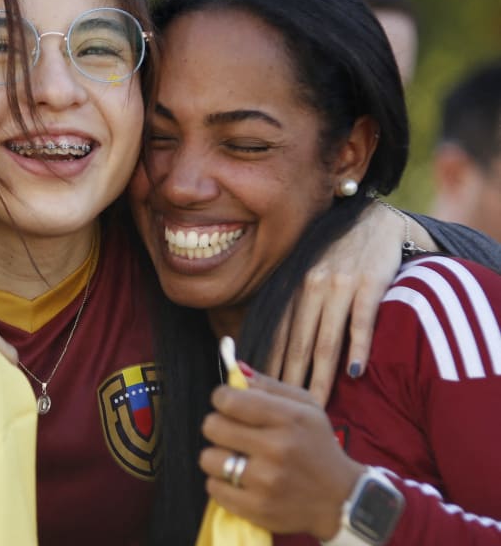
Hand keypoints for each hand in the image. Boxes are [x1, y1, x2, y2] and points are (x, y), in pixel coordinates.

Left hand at [200, 369, 363, 539]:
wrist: (341, 500)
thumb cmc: (318, 446)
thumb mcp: (306, 408)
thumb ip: (268, 386)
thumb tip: (235, 369)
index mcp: (288, 419)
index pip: (228, 400)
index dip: (222, 399)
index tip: (229, 405)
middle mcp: (276, 449)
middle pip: (212, 427)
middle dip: (218, 426)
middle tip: (234, 433)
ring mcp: (265, 482)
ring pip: (208, 459)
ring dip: (218, 457)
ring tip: (237, 458)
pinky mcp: (257, 509)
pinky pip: (213, 488)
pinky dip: (222, 483)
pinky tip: (240, 481)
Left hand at [268, 200, 402, 403]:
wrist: (373, 222)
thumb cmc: (338, 258)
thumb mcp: (308, 277)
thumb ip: (294, 309)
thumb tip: (274, 351)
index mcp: (294, 290)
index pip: (278, 336)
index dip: (270, 368)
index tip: (264, 397)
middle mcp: (311, 288)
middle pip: (298, 343)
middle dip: (291, 380)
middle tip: (286, 413)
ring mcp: (340, 285)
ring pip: (327, 338)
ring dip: (321, 373)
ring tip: (318, 402)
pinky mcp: (370, 282)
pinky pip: (362, 320)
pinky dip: (358, 347)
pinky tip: (355, 372)